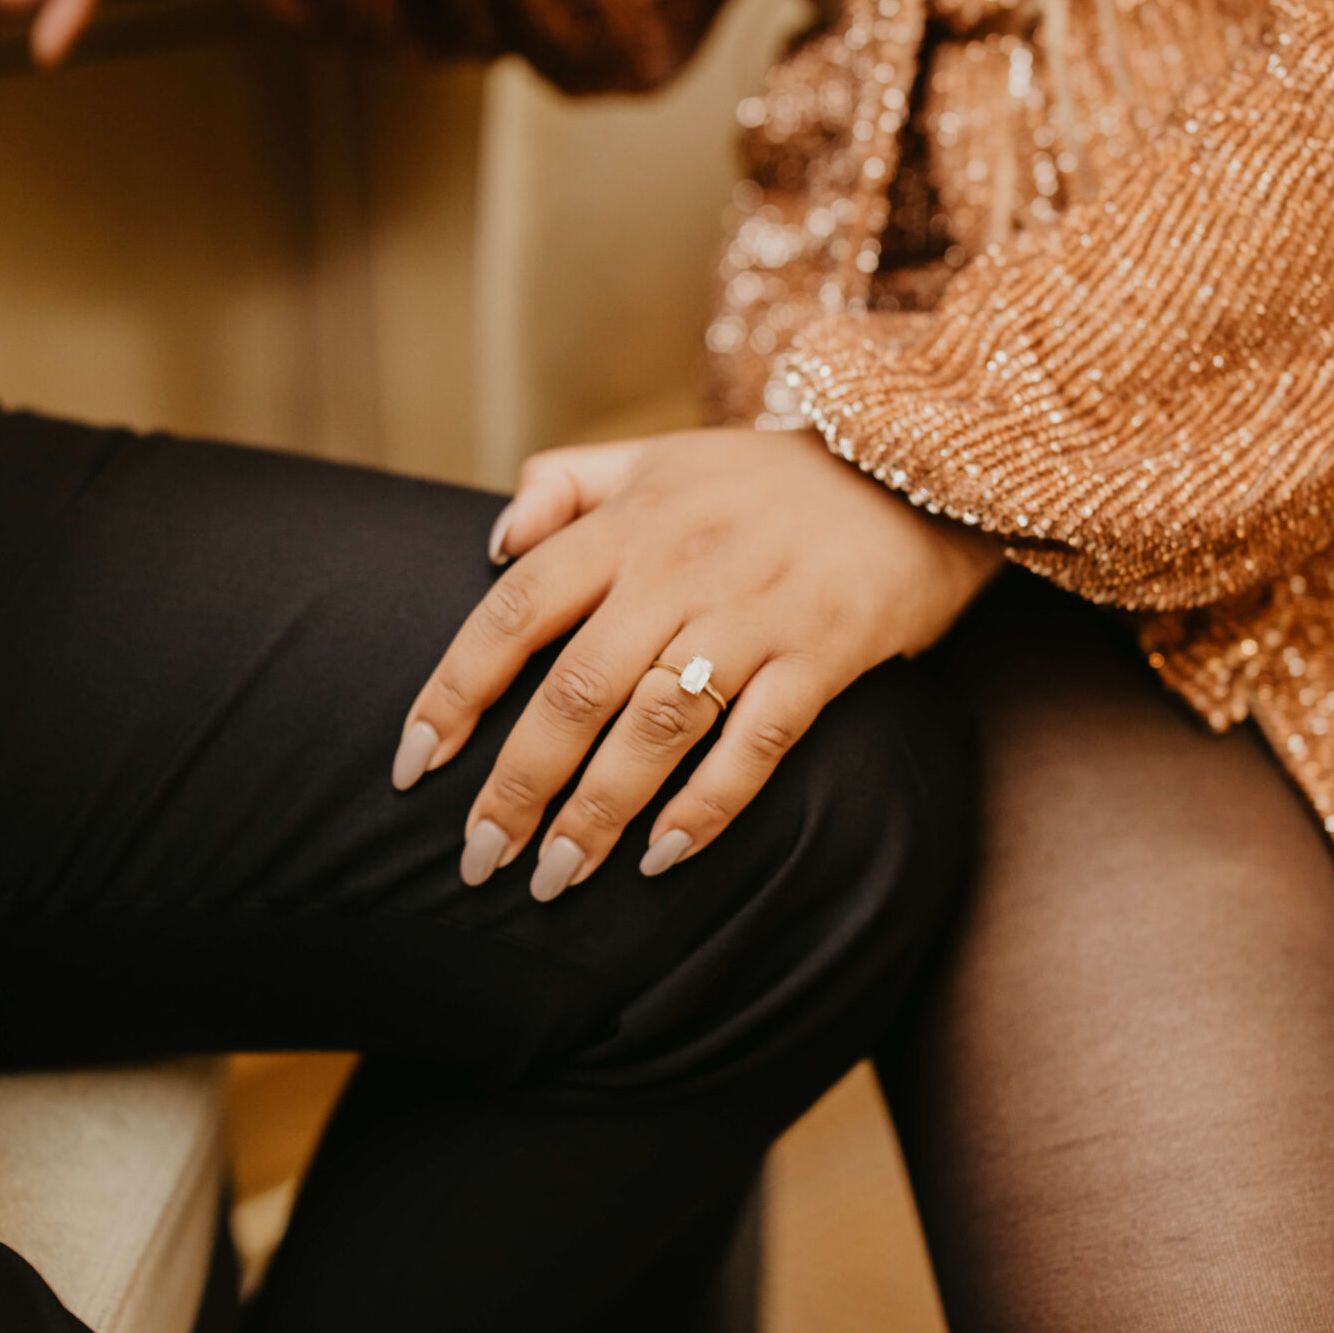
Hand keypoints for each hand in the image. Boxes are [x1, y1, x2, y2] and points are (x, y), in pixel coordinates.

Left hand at [391, 427, 1002, 897]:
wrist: (919, 467)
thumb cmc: (773, 478)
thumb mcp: (662, 454)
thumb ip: (569, 484)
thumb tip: (492, 544)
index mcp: (630, 523)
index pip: (515, 609)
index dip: (456, 691)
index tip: (414, 764)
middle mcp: (680, 568)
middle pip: (575, 690)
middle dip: (517, 785)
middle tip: (479, 859)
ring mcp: (754, 614)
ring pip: (654, 728)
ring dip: (597, 813)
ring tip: (555, 878)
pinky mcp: (823, 654)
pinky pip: (755, 744)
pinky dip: (708, 807)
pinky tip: (663, 860)